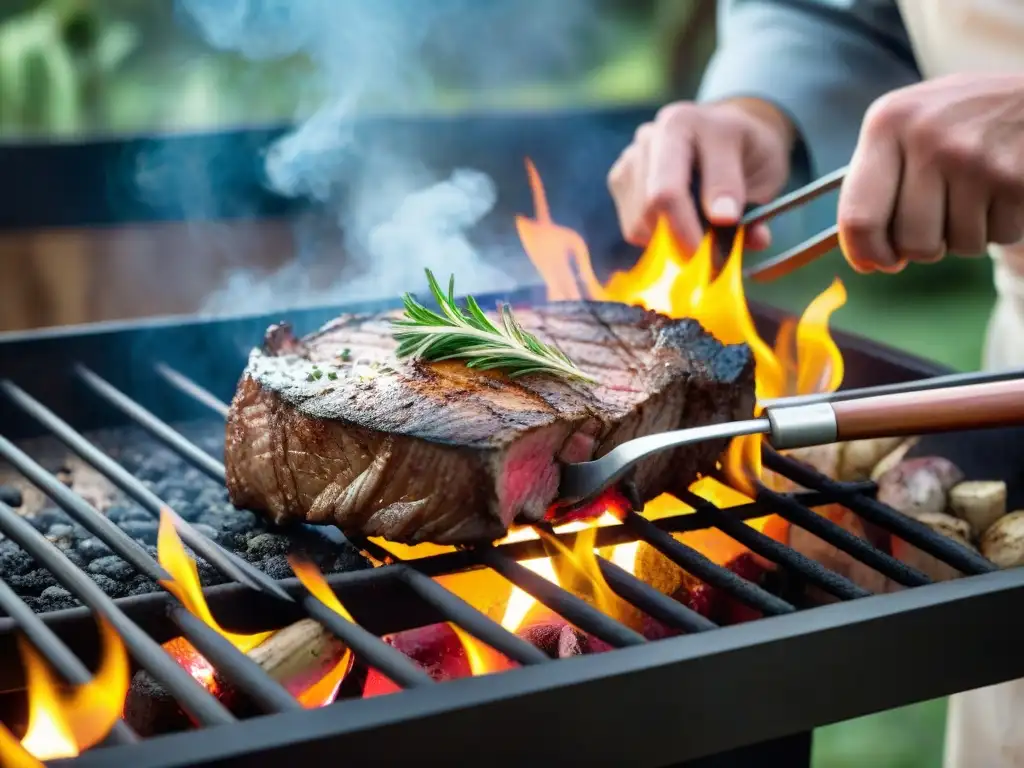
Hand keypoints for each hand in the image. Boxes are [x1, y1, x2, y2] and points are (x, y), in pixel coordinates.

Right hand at [607, 98, 794, 251]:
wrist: (727, 132)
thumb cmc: (748, 154)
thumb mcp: (765, 170)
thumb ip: (753, 203)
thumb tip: (751, 239)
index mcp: (687, 123)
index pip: (673, 190)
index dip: (694, 228)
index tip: (716, 253)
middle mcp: (652, 135)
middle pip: (651, 204)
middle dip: (680, 240)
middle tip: (705, 260)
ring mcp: (631, 155)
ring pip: (638, 221)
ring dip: (669, 243)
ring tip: (698, 239)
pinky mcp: (620, 177)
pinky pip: (632, 225)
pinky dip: (656, 240)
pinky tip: (678, 228)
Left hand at [839, 73, 1023, 272]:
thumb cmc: (962, 117)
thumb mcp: (910, 123)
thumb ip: (877, 179)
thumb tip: (863, 254)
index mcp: (887, 123)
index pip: (858, 217)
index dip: (865, 253)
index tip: (875, 261)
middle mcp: (926, 137)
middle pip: (911, 243)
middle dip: (925, 246)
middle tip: (937, 223)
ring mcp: (973, 158)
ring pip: (958, 246)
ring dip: (967, 235)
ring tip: (976, 195)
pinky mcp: (1014, 178)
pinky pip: (999, 236)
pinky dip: (1002, 226)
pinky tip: (1003, 191)